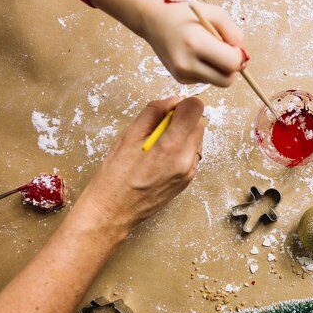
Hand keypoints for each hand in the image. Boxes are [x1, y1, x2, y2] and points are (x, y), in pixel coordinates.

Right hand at [76, 96, 204, 236]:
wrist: (114, 211)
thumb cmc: (115, 178)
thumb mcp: (128, 137)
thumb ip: (153, 113)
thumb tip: (171, 100)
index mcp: (171, 147)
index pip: (195, 109)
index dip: (183, 104)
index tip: (170, 109)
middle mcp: (185, 160)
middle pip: (199, 124)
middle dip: (182, 120)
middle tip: (158, 128)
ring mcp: (189, 172)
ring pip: (197, 140)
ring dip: (183, 135)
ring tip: (157, 145)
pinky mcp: (188, 180)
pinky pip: (192, 155)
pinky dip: (181, 150)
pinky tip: (161, 157)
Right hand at [140, 0, 244, 86]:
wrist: (153, 20)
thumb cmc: (185, 14)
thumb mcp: (214, 13)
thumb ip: (233, 32)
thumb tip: (243, 55)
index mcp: (195, 43)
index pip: (232, 63)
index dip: (239, 56)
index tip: (234, 47)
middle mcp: (187, 63)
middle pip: (227, 80)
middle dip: (232, 68)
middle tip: (226, 52)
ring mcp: (182, 74)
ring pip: (217, 82)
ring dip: (220, 69)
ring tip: (208, 50)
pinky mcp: (181, 80)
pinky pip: (206, 80)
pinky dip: (208, 70)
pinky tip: (197, 55)